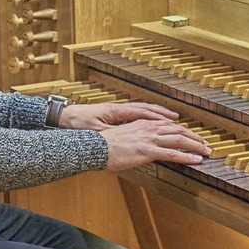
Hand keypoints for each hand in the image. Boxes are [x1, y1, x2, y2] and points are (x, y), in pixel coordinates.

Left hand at [57, 101, 180, 130]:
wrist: (65, 118)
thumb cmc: (79, 125)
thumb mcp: (94, 132)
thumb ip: (111, 135)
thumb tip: (124, 140)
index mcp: (116, 111)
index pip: (143, 113)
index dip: (160, 118)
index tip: (175, 123)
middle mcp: (120, 109)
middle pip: (148, 111)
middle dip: (167, 117)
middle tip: (182, 124)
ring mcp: (118, 111)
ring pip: (144, 111)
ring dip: (160, 115)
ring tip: (176, 120)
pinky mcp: (115, 114)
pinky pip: (137, 114)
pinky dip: (150, 116)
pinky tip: (157, 122)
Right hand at [98, 119, 211, 170]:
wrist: (96, 147)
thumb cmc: (106, 144)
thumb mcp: (124, 136)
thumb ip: (137, 137)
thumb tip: (143, 144)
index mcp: (143, 123)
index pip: (169, 125)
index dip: (183, 130)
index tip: (192, 136)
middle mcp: (148, 128)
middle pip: (178, 129)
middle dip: (194, 137)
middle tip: (206, 144)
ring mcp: (149, 139)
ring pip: (179, 139)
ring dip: (196, 145)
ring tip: (207, 152)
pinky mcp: (148, 151)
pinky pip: (172, 154)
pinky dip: (187, 156)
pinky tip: (196, 160)